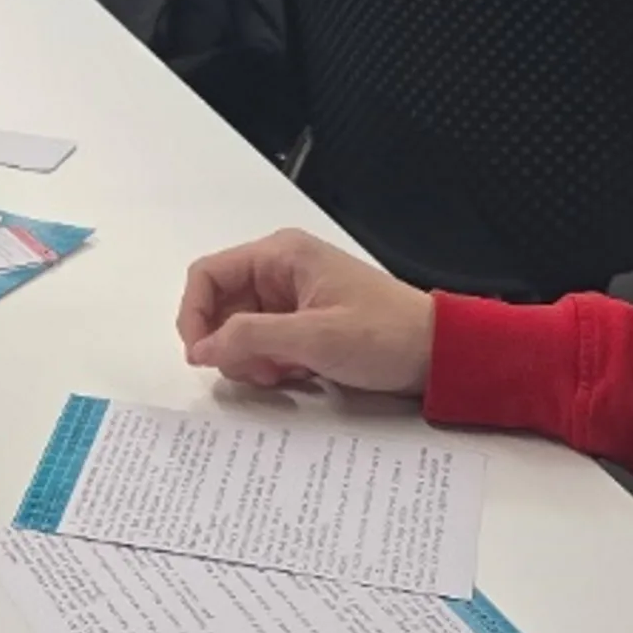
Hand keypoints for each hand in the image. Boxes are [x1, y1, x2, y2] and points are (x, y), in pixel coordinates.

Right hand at [177, 229, 436, 394]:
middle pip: (220, 306)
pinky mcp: (303, 325)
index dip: (194, 315)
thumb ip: (249, 338)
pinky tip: (295, 376)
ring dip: (249, 358)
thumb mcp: (312, 337)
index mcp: (281, 256)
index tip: (201, 356)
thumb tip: (201, 349)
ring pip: (239, 330)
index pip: (207, 275)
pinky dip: (268, 364)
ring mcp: (292, 300)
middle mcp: (281, 271)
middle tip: (254, 372)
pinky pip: (263, 344)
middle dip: (227, 344)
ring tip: (281, 375)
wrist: (438, 354)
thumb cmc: (384, 335)